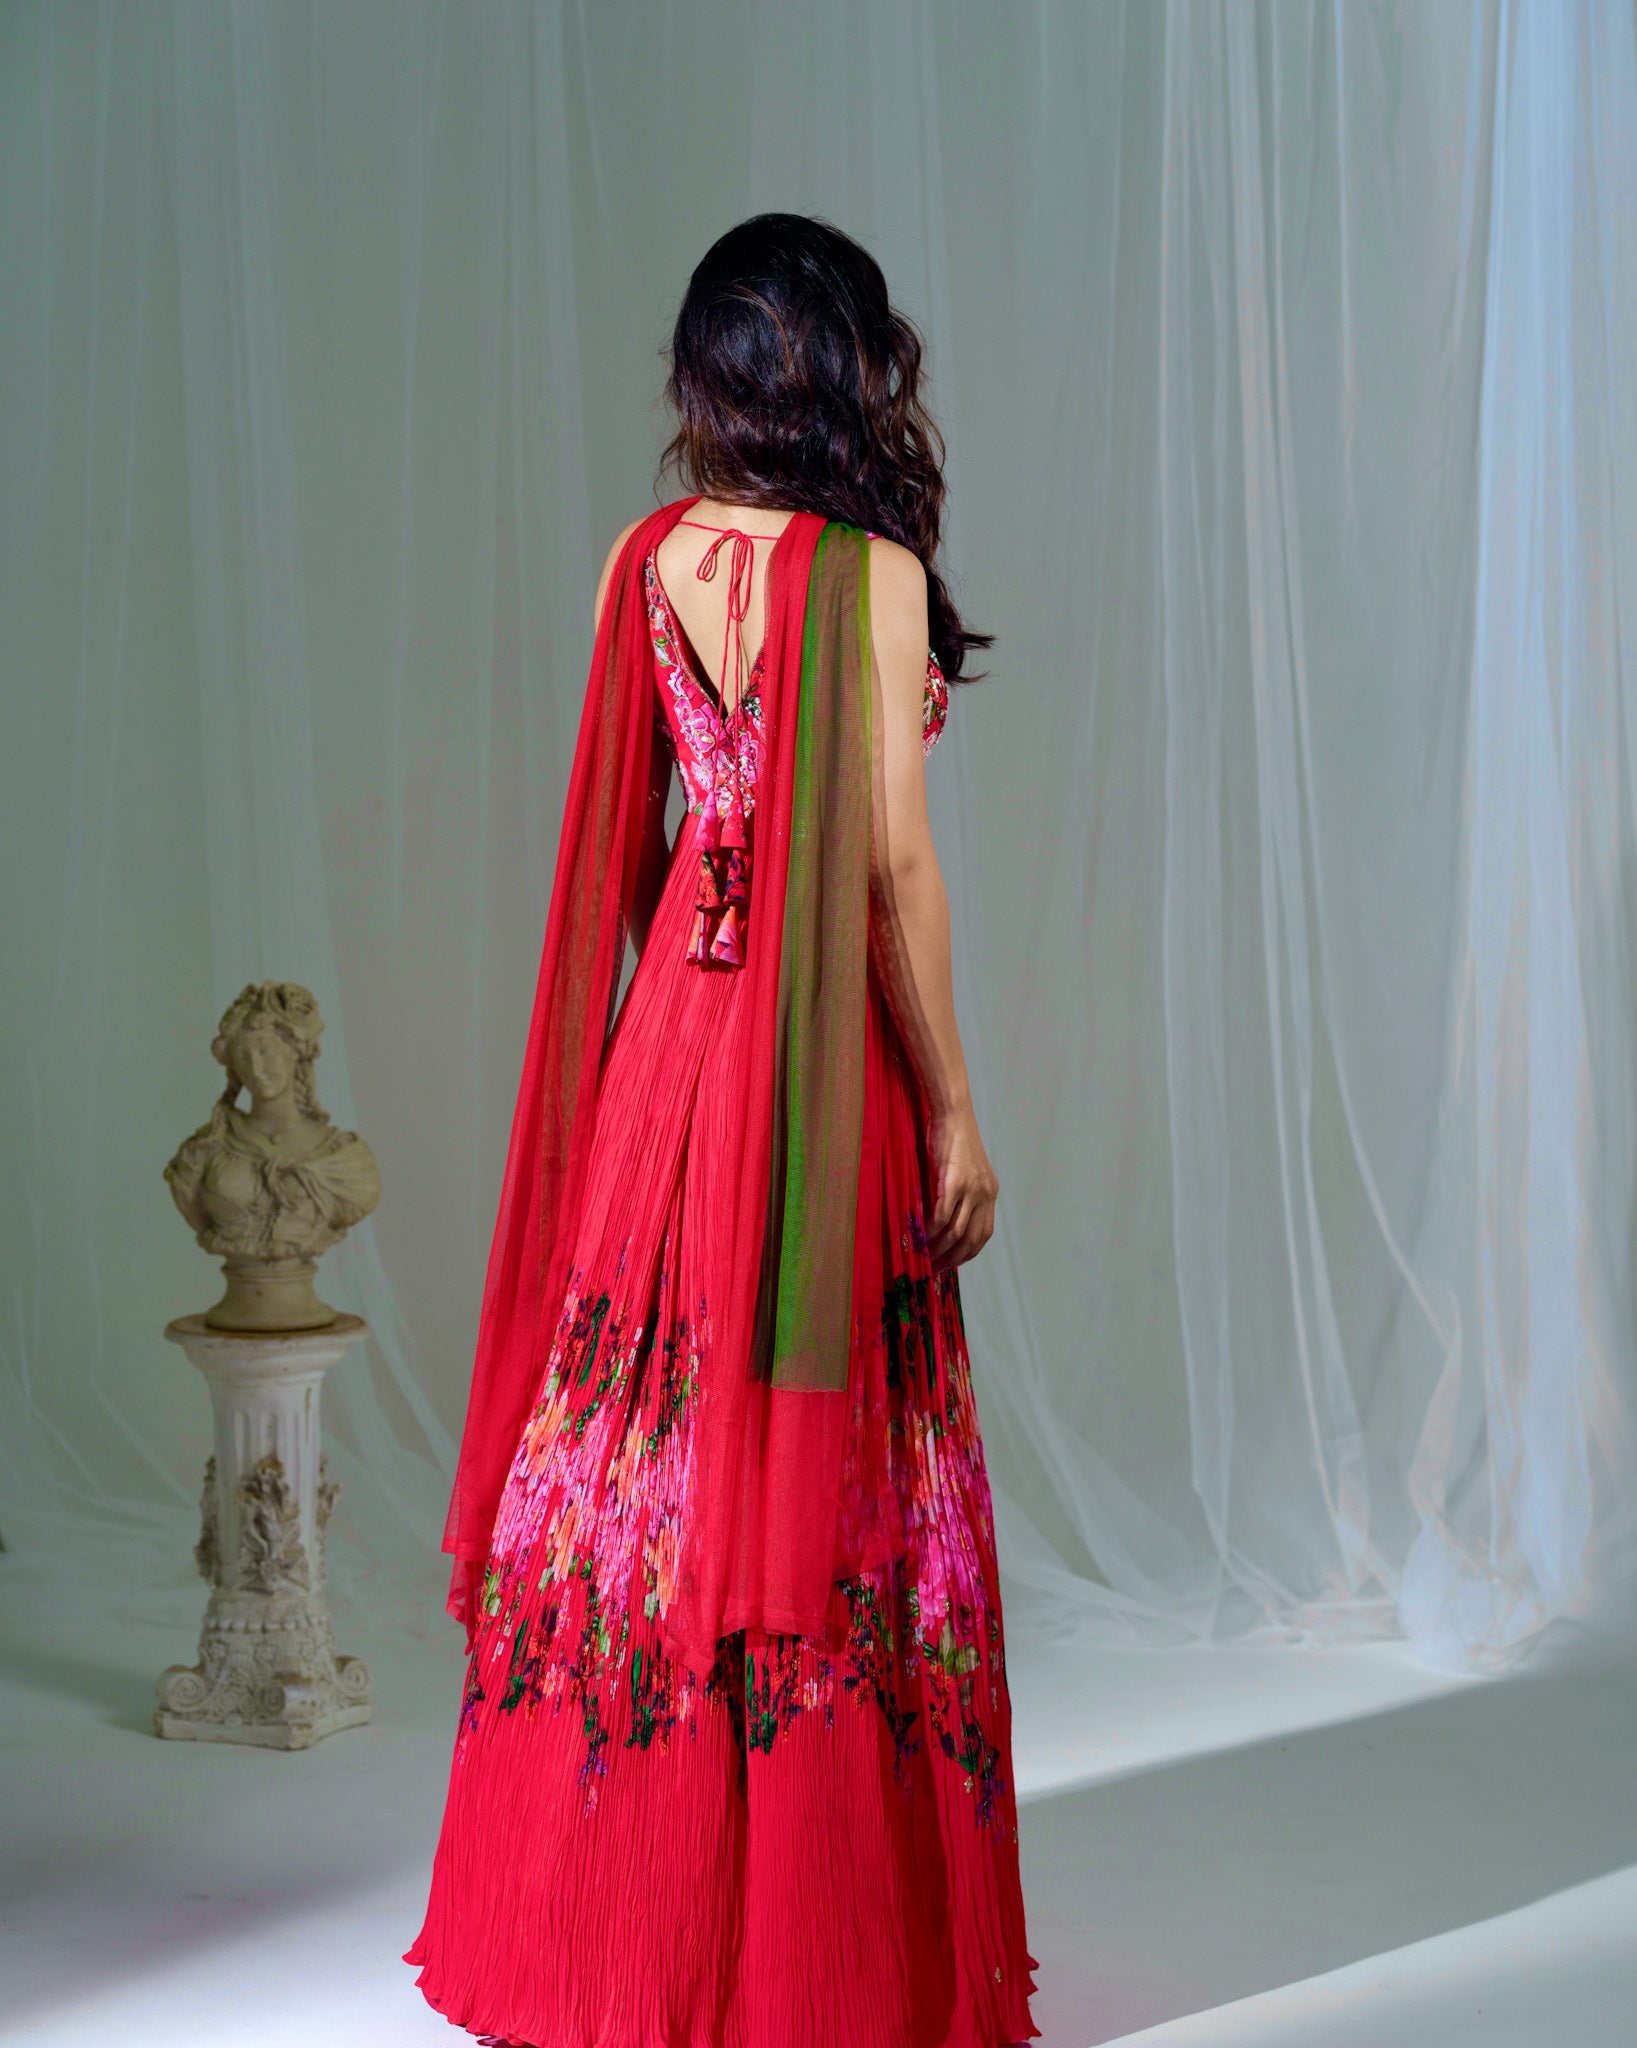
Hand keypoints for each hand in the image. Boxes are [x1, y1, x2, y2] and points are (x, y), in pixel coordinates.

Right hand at [926, 1105, 998, 1272]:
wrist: (953, 1114)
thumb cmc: (953, 1138)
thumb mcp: (964, 1170)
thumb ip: (962, 1194)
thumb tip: (945, 1219)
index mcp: (990, 1193)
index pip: (983, 1234)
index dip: (967, 1253)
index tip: (951, 1264)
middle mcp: (985, 1194)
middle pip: (971, 1239)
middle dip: (953, 1258)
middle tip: (935, 1268)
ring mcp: (971, 1189)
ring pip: (956, 1231)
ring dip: (939, 1248)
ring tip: (924, 1256)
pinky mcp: (954, 1182)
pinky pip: (942, 1216)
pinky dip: (931, 1230)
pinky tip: (920, 1236)